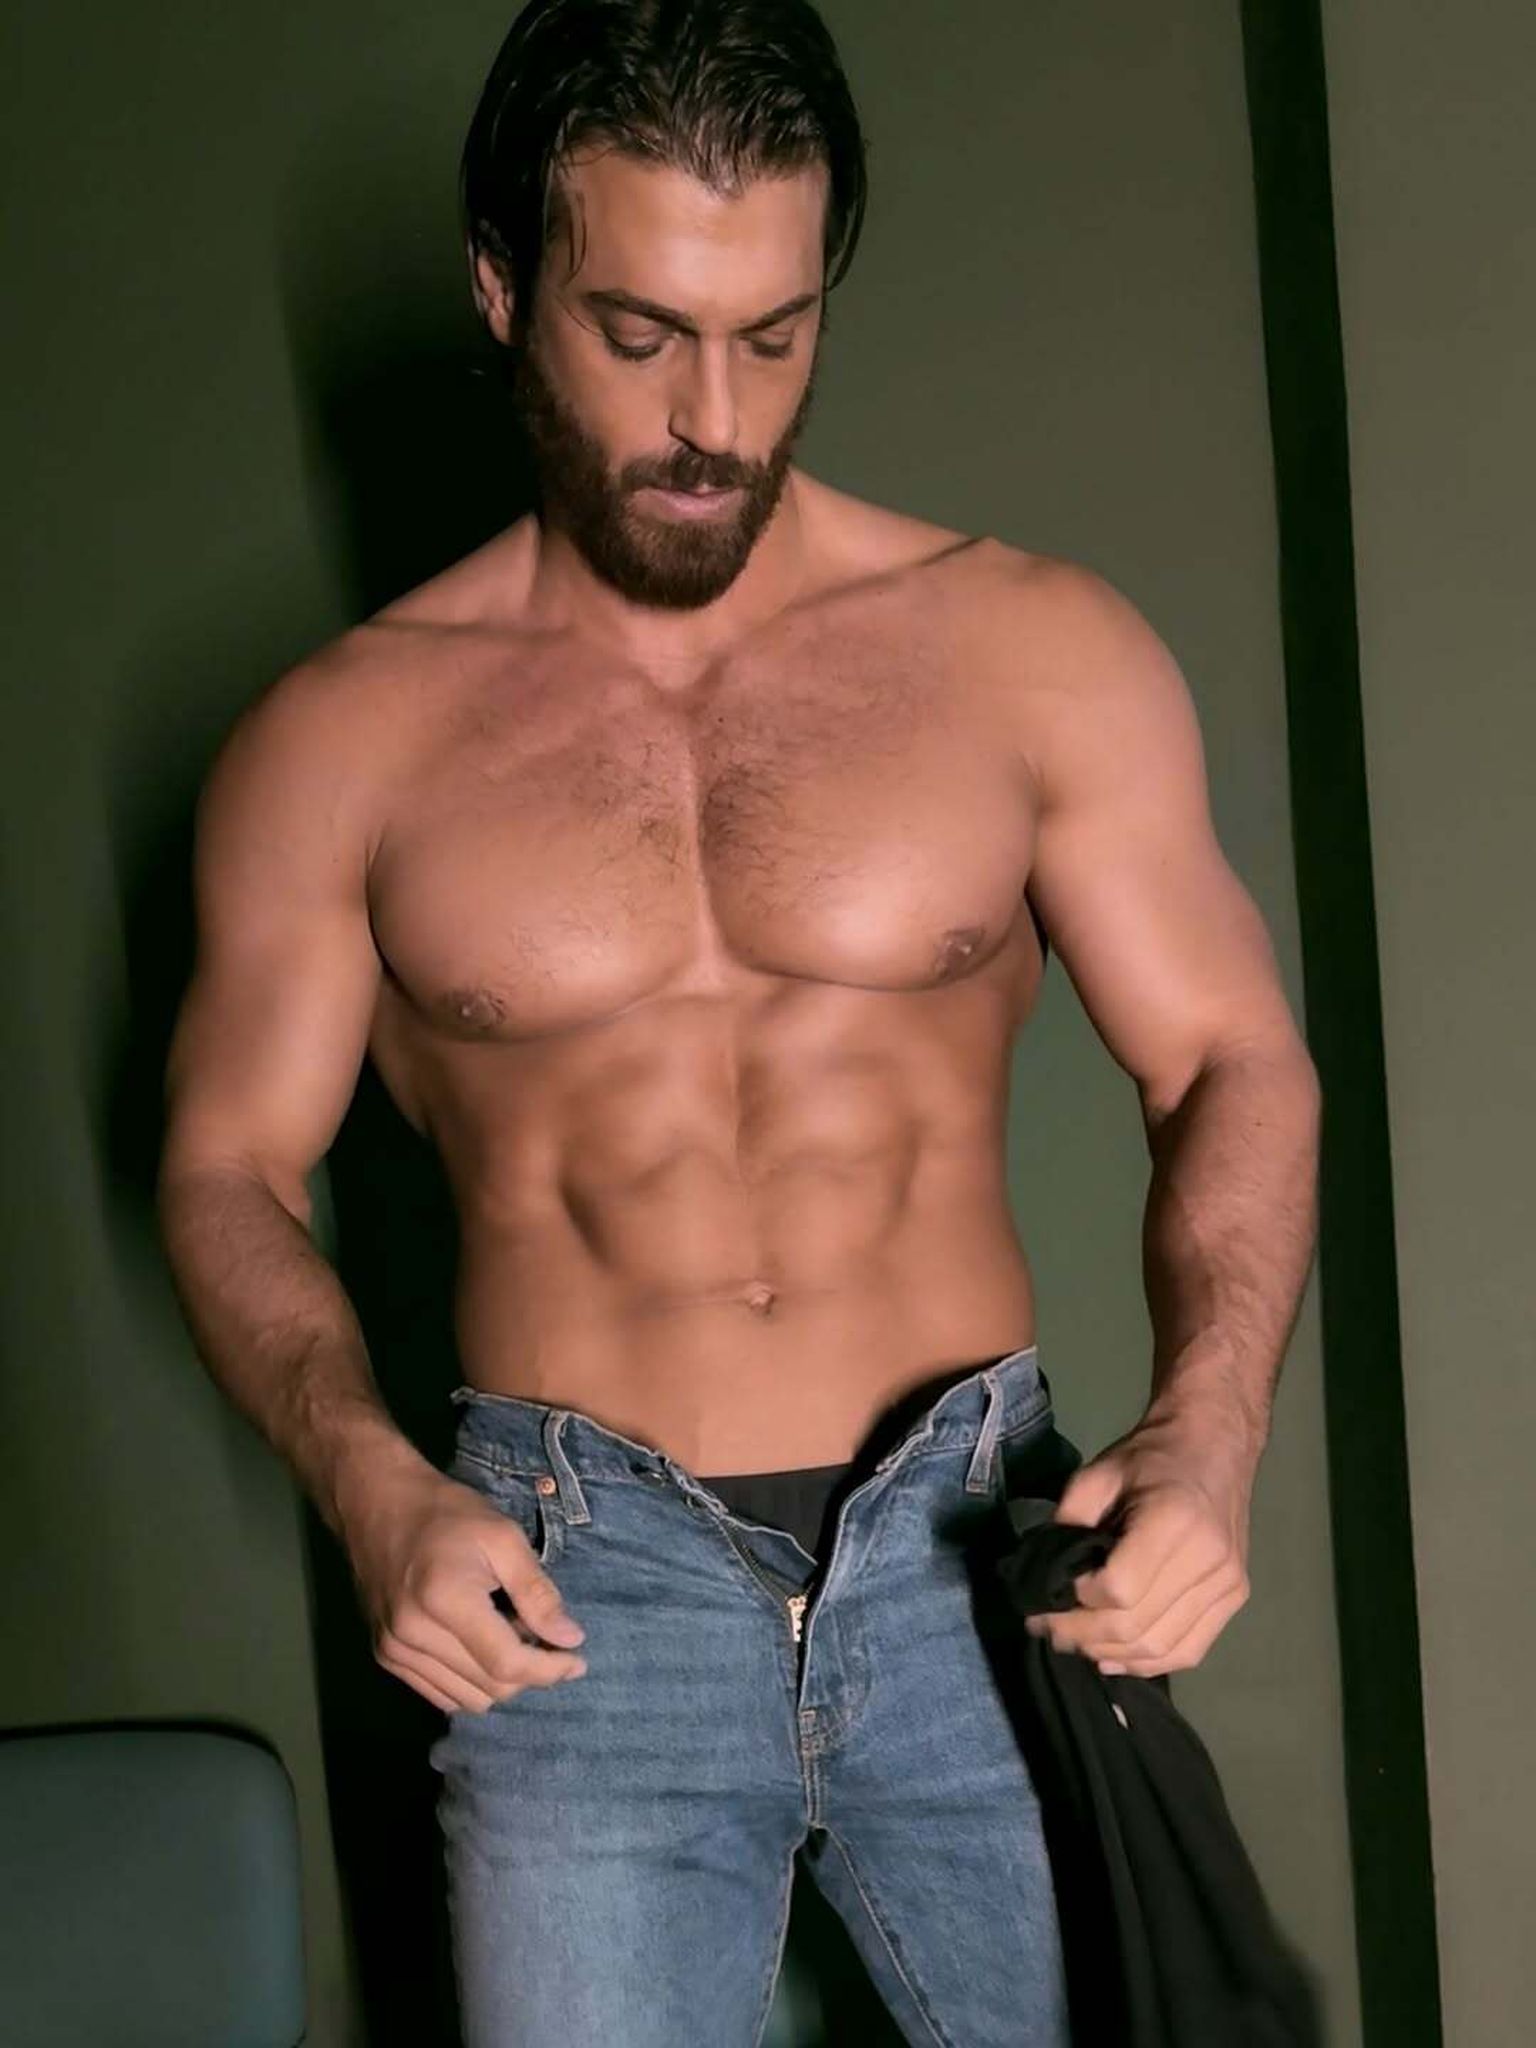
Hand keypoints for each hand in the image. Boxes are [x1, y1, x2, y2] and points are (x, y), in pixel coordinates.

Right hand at [341, 1464, 589, 1714]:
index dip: (549, 1669)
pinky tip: (481, 1647)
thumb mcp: (503, 1537)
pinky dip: (470, 1683)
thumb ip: (537, 1592)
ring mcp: (393, 1651)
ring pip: (466, 1699)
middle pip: (489, 1689)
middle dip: (529, 1673)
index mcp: (445, 1600)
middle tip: (545, 1638)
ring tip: (510, 1637)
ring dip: (500, 1680)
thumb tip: (570, 1639)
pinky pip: (440, 1694)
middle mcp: (413, 1636)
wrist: (376, 1503)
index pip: (506, 1664)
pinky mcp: (385, 1656)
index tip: (577, 1659)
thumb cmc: (446, 1513)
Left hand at [1027, 1412, 1253, 1677]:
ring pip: (1160, 1647)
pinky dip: (1148, 1662)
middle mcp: (1208, 1559)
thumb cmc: (1150, 1456)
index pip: (1118, 1590)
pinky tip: (1114, 1656)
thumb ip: (1067, 1525)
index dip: (1076, 1603)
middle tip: (1046, 1630)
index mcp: (1174, 1520)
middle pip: (1137, 1627)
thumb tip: (1044, 1581)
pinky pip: (1189, 1650)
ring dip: (1110, 1655)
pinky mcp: (1235, 1596)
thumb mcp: (1096, 1475)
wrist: (1214, 1443)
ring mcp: (1228, 1583)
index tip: (1048, 1597)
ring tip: (1074, 1644)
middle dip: (1082, 1637)